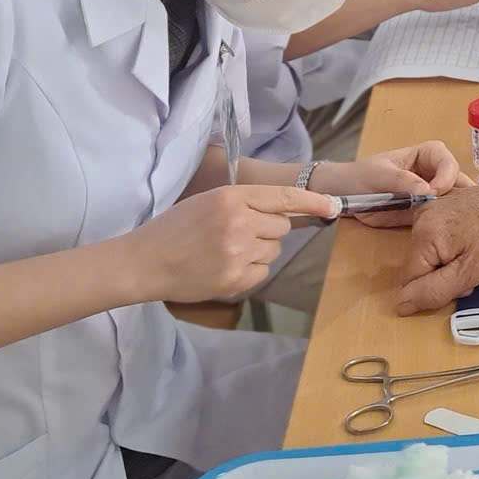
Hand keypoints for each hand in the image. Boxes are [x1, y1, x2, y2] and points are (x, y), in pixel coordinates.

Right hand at [128, 185, 335, 302]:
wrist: (145, 262)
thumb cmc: (175, 228)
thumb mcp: (209, 200)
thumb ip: (246, 201)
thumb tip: (288, 209)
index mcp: (232, 197)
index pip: (285, 197)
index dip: (313, 201)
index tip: (333, 205)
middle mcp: (240, 223)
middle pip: (283, 226)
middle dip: (269, 228)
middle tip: (239, 232)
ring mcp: (239, 254)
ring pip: (274, 249)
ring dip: (260, 249)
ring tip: (227, 249)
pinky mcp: (237, 280)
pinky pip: (263, 271)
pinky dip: (251, 270)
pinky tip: (224, 266)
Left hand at [311, 142, 473, 227]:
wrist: (341, 196)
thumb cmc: (358, 177)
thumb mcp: (378, 175)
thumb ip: (402, 181)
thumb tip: (427, 190)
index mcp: (425, 155)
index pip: (447, 161)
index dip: (446, 175)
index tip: (434, 191)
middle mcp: (433, 174)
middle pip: (458, 182)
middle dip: (461, 196)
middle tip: (454, 212)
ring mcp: (431, 194)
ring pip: (455, 201)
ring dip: (456, 212)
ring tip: (455, 224)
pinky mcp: (426, 213)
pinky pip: (441, 218)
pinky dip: (446, 225)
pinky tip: (445, 232)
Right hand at [396, 173, 478, 313]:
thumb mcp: (470, 273)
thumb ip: (433, 291)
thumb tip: (399, 305)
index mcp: (423, 234)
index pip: (410, 280)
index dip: (435, 288)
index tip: (463, 281)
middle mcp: (420, 216)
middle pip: (420, 265)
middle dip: (444, 275)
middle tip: (474, 269)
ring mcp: (432, 208)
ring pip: (430, 253)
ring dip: (450, 263)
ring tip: (477, 255)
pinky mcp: (443, 205)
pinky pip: (438, 238)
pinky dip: (454, 247)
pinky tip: (474, 243)